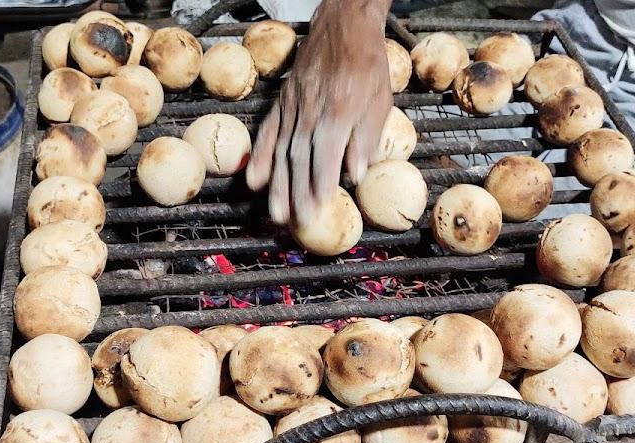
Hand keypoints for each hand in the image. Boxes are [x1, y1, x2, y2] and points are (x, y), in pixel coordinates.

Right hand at [246, 0, 392, 224]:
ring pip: (283, 151)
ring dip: (278, 185)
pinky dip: (261, 157)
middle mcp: (311, 112)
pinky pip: (269, 132)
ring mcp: (293, 107)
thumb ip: (366, 139)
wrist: (344, 27)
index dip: (321, 184)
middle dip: (297, 194)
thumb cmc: (367, 65)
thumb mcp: (379, 102)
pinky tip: (255, 180)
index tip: (319, 208)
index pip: (326, 156)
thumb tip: (356, 174)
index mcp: (338, 113)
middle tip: (296, 223)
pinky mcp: (283, 102)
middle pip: (300, 160)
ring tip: (275, 214)